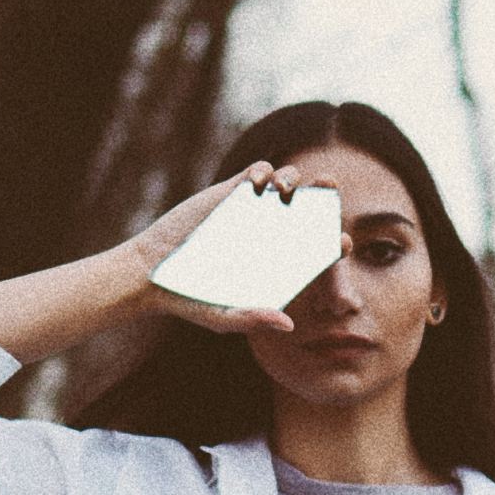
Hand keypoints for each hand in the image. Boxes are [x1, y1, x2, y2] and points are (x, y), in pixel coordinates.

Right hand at [122, 160, 354, 336]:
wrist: (151, 273)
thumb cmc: (190, 300)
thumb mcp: (222, 316)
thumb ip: (253, 318)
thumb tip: (288, 323)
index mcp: (278, 264)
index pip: (317, 249)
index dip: (334, 243)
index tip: (343, 241)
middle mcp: (271, 235)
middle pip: (309, 210)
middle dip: (323, 197)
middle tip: (330, 188)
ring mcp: (253, 212)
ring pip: (287, 185)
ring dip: (293, 179)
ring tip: (286, 188)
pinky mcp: (230, 195)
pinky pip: (256, 173)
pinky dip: (263, 171)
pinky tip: (259, 182)